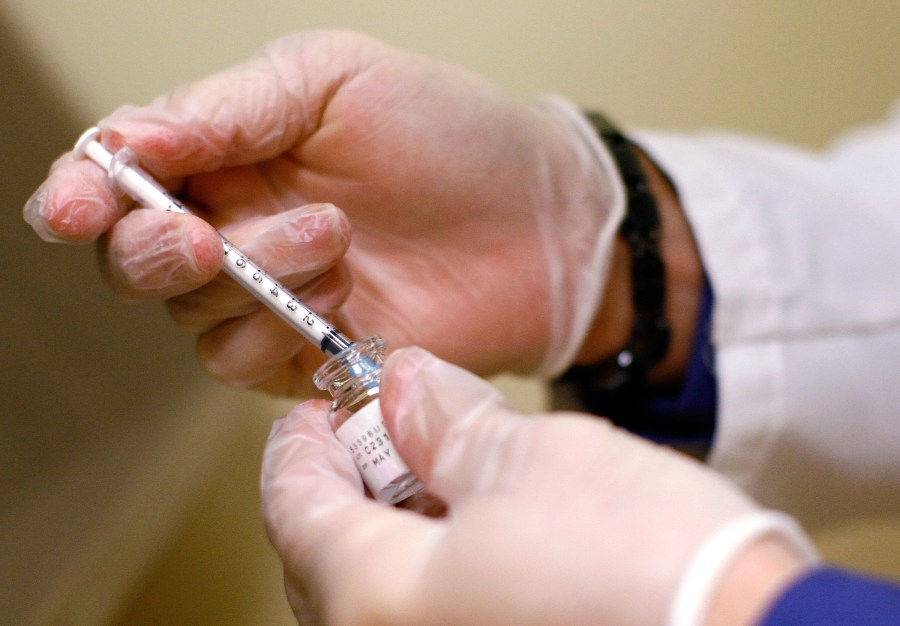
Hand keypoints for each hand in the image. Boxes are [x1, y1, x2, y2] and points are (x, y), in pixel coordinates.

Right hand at [24, 31, 619, 394]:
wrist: (541, 220)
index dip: (84, 193)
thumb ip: (228, 109)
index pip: (122, 178)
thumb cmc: (455, 135)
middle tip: (209, 237)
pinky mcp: (310, 356)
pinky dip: (278, 335)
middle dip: (158, 252)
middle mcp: (240, 227)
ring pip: (193, 317)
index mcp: (232, 151)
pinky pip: (245, 364)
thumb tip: (126, 141)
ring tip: (338, 239)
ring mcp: (274, 298)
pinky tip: (348, 298)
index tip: (81, 206)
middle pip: (137, 262)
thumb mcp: (337, 81)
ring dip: (254, 281)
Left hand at [261, 347, 812, 624]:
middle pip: (324, 558)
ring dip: (392, 525)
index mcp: (375, 599)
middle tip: (380, 430)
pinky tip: (474, 528)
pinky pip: (428, 618)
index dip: (299, 444)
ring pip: (375, 595)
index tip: (316, 408)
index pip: (294, 508)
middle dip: (348, 482)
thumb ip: (446, 420)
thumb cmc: (639, 565)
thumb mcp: (528, 457)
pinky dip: (433, 570)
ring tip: (436, 469)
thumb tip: (407, 386)